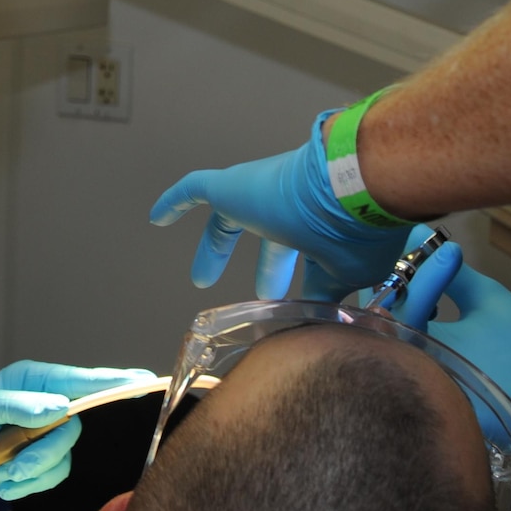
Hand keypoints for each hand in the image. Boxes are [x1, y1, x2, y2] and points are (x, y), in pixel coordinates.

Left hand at [0, 362, 153, 509]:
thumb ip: (18, 407)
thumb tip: (58, 408)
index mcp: (34, 382)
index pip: (82, 380)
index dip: (114, 381)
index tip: (143, 381)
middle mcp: (45, 405)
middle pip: (74, 425)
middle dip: (45, 450)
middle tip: (16, 463)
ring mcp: (43, 435)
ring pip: (63, 455)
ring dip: (32, 470)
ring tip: (2, 474)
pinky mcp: (39, 461)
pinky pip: (53, 475)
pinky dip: (29, 483)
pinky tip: (5, 482)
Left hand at [150, 111, 414, 299]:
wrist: (347, 185)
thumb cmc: (353, 231)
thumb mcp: (347, 274)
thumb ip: (329, 296)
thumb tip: (323, 324)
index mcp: (322, 231)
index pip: (308, 259)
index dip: (306, 285)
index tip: (302, 311)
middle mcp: (293, 210)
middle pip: (273, 240)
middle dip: (269, 270)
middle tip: (264, 294)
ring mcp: (261, 195)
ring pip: (230, 218)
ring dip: (217, 248)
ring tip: (201, 279)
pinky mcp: (232, 185)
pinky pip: (196, 188)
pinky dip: (177, 201)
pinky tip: (157, 218)